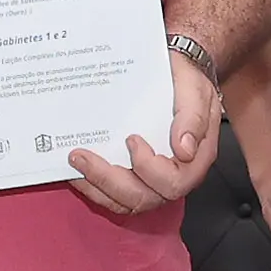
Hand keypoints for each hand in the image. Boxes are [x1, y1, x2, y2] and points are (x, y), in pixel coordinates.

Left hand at [63, 50, 222, 220]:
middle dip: (109, 180)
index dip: (149, 168)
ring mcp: (153, 179)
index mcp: (195, 158)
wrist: (176, 68)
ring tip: (75, 162)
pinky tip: (78, 170)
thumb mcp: (195, 88)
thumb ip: (192, 117)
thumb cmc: (186, 79)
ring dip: (96, 186)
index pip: (175, 182)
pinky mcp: (134, 176)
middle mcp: (175, 174)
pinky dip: (94, 187)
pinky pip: (114, 195)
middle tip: (82, 156)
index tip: (130, 138)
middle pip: (145, 198)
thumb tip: (184, 149)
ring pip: (126, 202)